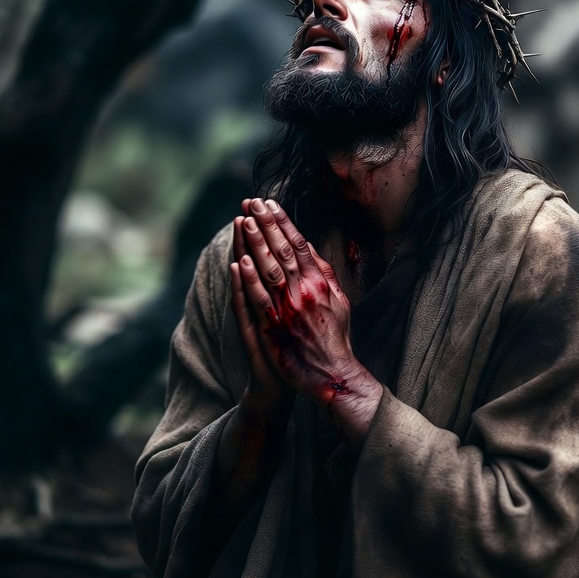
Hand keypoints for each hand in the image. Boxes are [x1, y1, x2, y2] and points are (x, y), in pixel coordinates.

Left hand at [232, 198, 381, 443]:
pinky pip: (258, 300)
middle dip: (265, 224)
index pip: (298, 244)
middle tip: (252, 202)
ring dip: (254, 244)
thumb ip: (323, 272)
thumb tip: (307, 246)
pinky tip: (239, 261)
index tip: (270, 203)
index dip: (283, 222)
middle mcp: (304, 292)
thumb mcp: (339, 300)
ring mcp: (288, 309)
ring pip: (268, 270)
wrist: (330, 374)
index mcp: (320, 282)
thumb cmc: (335, 337)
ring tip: (242, 221)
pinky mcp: (274, 327)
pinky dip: (249, 280)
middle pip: (281, 251)